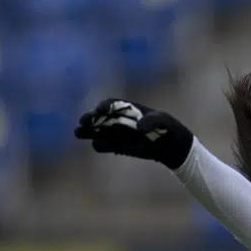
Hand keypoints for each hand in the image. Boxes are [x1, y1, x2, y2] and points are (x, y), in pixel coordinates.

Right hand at [74, 98, 193, 169]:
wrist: (172, 145)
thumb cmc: (168, 128)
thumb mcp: (163, 121)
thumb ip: (152, 121)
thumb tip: (139, 127)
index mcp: (130, 109)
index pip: (113, 104)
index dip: (105, 106)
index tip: (101, 110)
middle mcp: (121, 120)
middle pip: (101, 117)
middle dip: (91, 118)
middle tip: (83, 121)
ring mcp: (119, 134)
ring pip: (99, 131)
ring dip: (89, 132)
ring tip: (78, 132)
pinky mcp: (120, 147)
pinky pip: (107, 146)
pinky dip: (101, 145)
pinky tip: (95, 146)